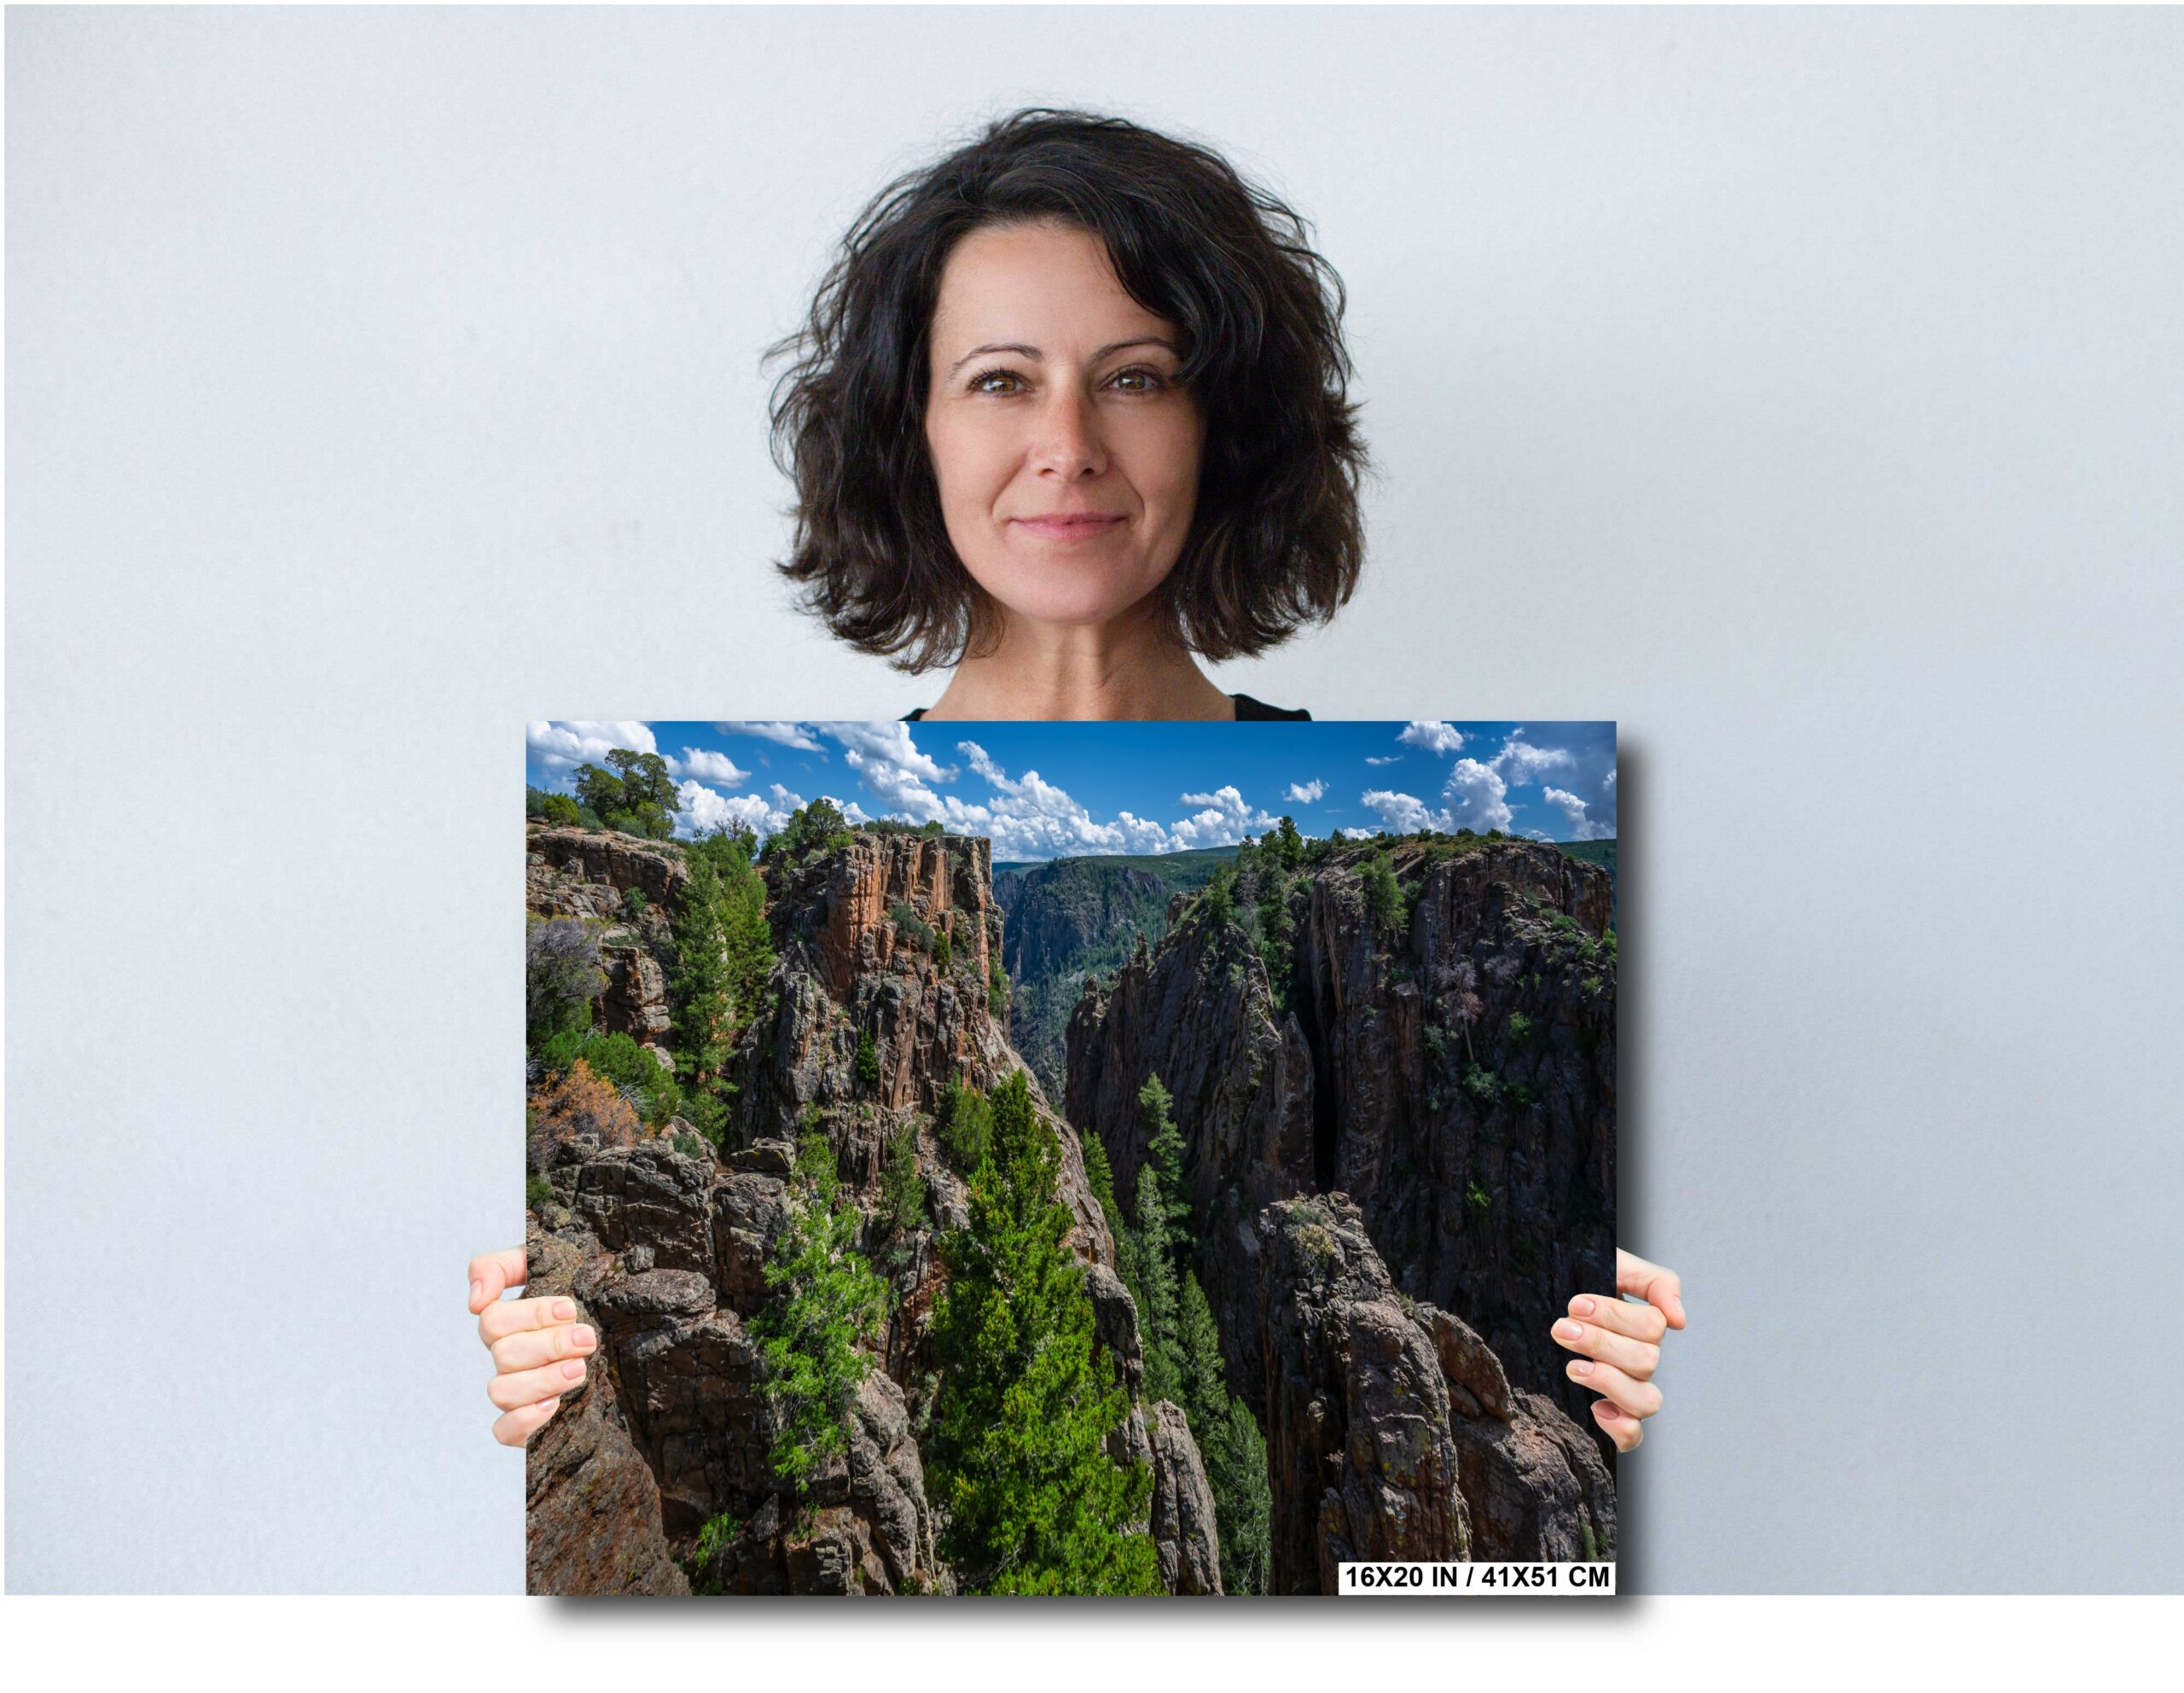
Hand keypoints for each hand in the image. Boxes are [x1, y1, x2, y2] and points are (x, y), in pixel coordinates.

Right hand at [469, 1246, 597, 1445]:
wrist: (624, 1334)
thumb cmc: (582, 1294)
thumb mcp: (547, 1264)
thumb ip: (501, 1266)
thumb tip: (475, 1301)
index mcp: (508, 1323)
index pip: (493, 1320)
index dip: (530, 1315)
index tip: (570, 1309)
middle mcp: (508, 1358)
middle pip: (503, 1355)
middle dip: (549, 1345)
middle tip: (587, 1338)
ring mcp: (516, 1391)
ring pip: (501, 1392)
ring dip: (542, 1380)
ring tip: (580, 1370)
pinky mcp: (528, 1423)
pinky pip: (504, 1431)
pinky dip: (525, 1420)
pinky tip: (555, 1405)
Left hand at [1550, 1248, 1684, 1451]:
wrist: (1534, 1296)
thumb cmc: (1574, 1279)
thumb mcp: (1613, 1265)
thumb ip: (1654, 1281)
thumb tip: (1679, 1320)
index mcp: (1642, 1326)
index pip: (1652, 1326)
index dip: (1615, 1316)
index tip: (1575, 1304)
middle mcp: (1639, 1360)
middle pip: (1646, 1361)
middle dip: (1600, 1343)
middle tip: (1561, 1329)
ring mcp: (1626, 1390)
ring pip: (1647, 1401)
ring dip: (1609, 1382)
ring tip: (1573, 1367)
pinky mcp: (1609, 1416)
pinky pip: (1632, 1437)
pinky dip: (1621, 1427)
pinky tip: (1596, 1408)